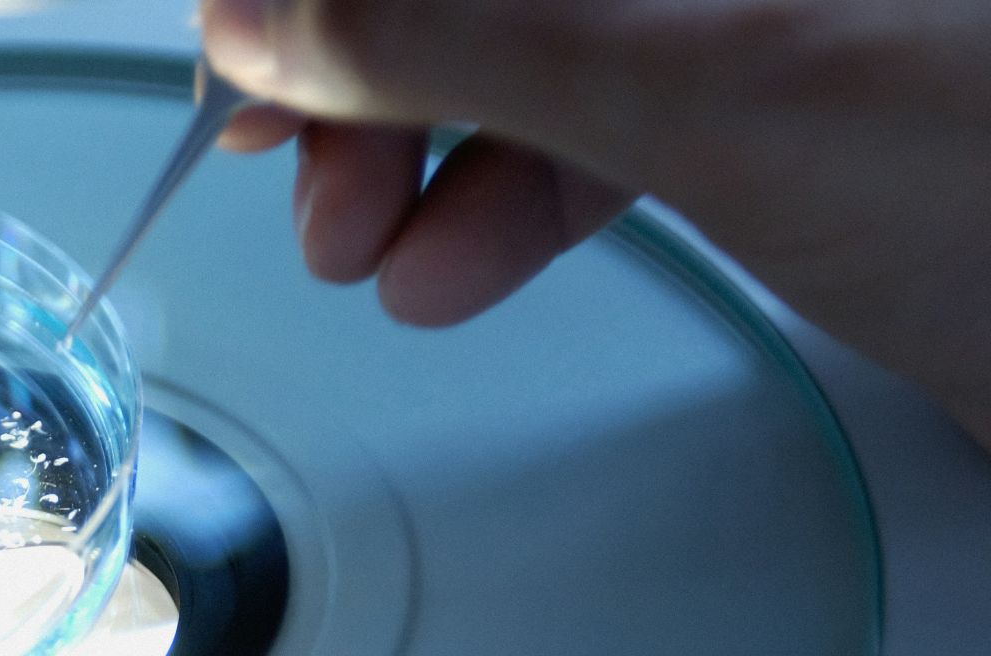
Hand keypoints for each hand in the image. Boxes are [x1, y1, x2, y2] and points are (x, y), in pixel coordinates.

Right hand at [202, 0, 990, 447]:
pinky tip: (450, 267)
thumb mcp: (712, 79)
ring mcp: (747, 10)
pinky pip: (598, 108)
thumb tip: (268, 18)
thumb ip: (465, 29)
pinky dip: (509, 188)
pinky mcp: (772, 90)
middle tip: (285, 161)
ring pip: (530, 36)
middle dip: (368, 58)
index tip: (247, 39)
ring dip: (417, 142)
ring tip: (357, 248)